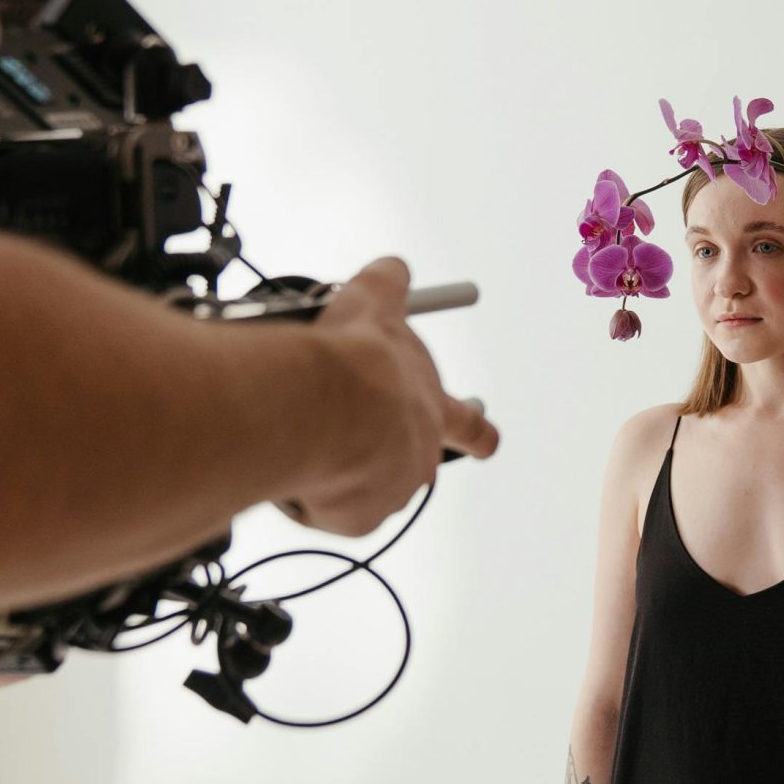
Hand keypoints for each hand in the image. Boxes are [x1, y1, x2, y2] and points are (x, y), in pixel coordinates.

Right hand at [281, 258, 499, 535]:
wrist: (322, 404)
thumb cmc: (351, 357)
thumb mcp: (371, 304)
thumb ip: (387, 285)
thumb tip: (393, 268)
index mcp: (431, 406)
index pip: (466, 421)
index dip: (475, 430)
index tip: (488, 441)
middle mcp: (420, 451)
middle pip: (418, 464)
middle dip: (396, 458)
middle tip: (369, 451)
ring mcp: (393, 488)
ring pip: (366, 487)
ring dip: (341, 472)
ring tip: (307, 444)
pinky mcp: (360, 516)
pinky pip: (330, 510)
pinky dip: (311, 494)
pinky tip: (295, 466)